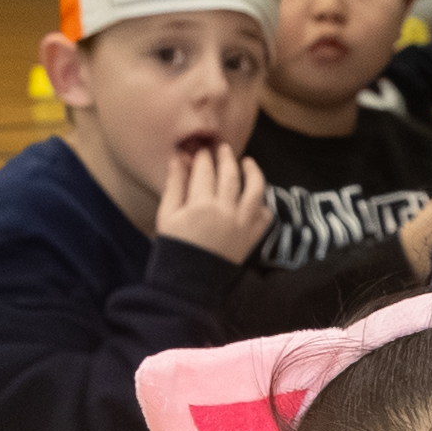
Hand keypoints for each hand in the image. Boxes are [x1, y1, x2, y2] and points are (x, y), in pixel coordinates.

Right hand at [154, 137, 271, 264]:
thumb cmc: (174, 248)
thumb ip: (174, 185)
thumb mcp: (166, 215)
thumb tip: (177, 158)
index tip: (200, 149)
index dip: (202, 156)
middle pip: (230, 175)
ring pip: (255, 190)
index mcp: (200, 204)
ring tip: (248, 162)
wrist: (190, 283)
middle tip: (222, 148)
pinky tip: (257, 196)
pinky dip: (264, 204)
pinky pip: (265, 216)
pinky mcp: (251, 238)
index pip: (204, 170)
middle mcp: (225, 211)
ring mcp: (242, 224)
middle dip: (226, 157)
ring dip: (253, 172)